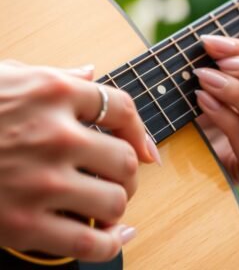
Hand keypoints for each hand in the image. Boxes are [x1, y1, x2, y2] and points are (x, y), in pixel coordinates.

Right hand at [0, 60, 157, 260]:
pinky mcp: (21, 225)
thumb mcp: (11, 76)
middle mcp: (53, 134)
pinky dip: (112, 243)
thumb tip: (90, 71)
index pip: (121, 107)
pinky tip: (117, 235)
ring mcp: (39, 182)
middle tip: (119, 175)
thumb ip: (57, 75)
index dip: (140, 130)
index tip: (148, 149)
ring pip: (116, 200)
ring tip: (106, 199)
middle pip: (126, 159)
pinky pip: (90, 243)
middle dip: (129, 171)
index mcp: (53, 93)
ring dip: (118, 203)